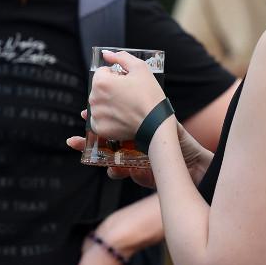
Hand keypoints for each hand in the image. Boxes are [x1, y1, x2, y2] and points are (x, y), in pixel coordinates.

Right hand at [69, 119, 209, 186]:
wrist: (192, 164)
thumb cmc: (177, 137)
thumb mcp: (163, 117)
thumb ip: (146, 105)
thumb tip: (130, 91)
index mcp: (132, 126)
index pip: (109, 119)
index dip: (95, 117)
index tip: (84, 113)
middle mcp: (128, 143)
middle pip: (101, 140)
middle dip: (86, 140)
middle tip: (73, 139)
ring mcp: (129, 159)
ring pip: (105, 158)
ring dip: (96, 156)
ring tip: (90, 153)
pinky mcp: (134, 173)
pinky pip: (118, 172)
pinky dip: (116, 171)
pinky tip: (120, 168)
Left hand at [88, 50, 166, 141]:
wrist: (156, 124)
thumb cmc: (149, 96)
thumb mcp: (140, 68)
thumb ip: (121, 57)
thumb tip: (106, 54)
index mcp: (101, 82)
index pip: (103, 72)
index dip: (117, 75)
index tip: (128, 83)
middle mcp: (94, 98)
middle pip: (99, 88)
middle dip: (111, 89)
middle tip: (129, 95)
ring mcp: (96, 115)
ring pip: (99, 103)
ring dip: (109, 103)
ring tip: (126, 107)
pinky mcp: (99, 128)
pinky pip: (99, 119)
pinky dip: (108, 118)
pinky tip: (121, 117)